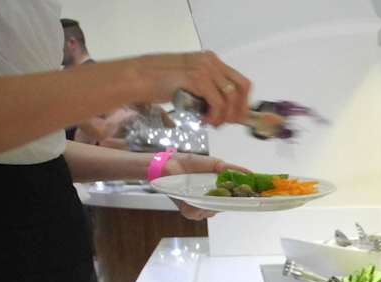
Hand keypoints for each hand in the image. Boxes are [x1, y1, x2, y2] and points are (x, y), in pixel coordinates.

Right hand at [130, 51, 251, 126]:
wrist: (137, 77)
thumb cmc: (159, 82)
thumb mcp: (190, 83)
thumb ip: (209, 91)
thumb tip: (229, 111)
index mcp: (210, 60)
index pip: (240, 82)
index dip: (243, 102)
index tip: (237, 117)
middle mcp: (210, 61)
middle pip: (241, 89)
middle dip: (239, 110)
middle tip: (227, 123)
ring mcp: (204, 68)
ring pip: (230, 98)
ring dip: (224, 116)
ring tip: (212, 123)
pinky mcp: (196, 78)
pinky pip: (217, 103)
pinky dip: (215, 116)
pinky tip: (205, 120)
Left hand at [161, 153, 246, 220]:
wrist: (168, 165)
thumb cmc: (190, 164)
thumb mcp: (215, 163)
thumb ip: (231, 169)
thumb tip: (249, 173)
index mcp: (218, 190)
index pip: (232, 199)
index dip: (238, 200)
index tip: (244, 197)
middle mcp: (210, 200)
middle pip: (222, 207)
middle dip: (223, 202)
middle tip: (220, 194)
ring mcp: (200, 206)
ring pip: (210, 213)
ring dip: (207, 205)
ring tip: (201, 195)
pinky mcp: (188, 210)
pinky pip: (196, 215)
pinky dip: (194, 208)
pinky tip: (189, 201)